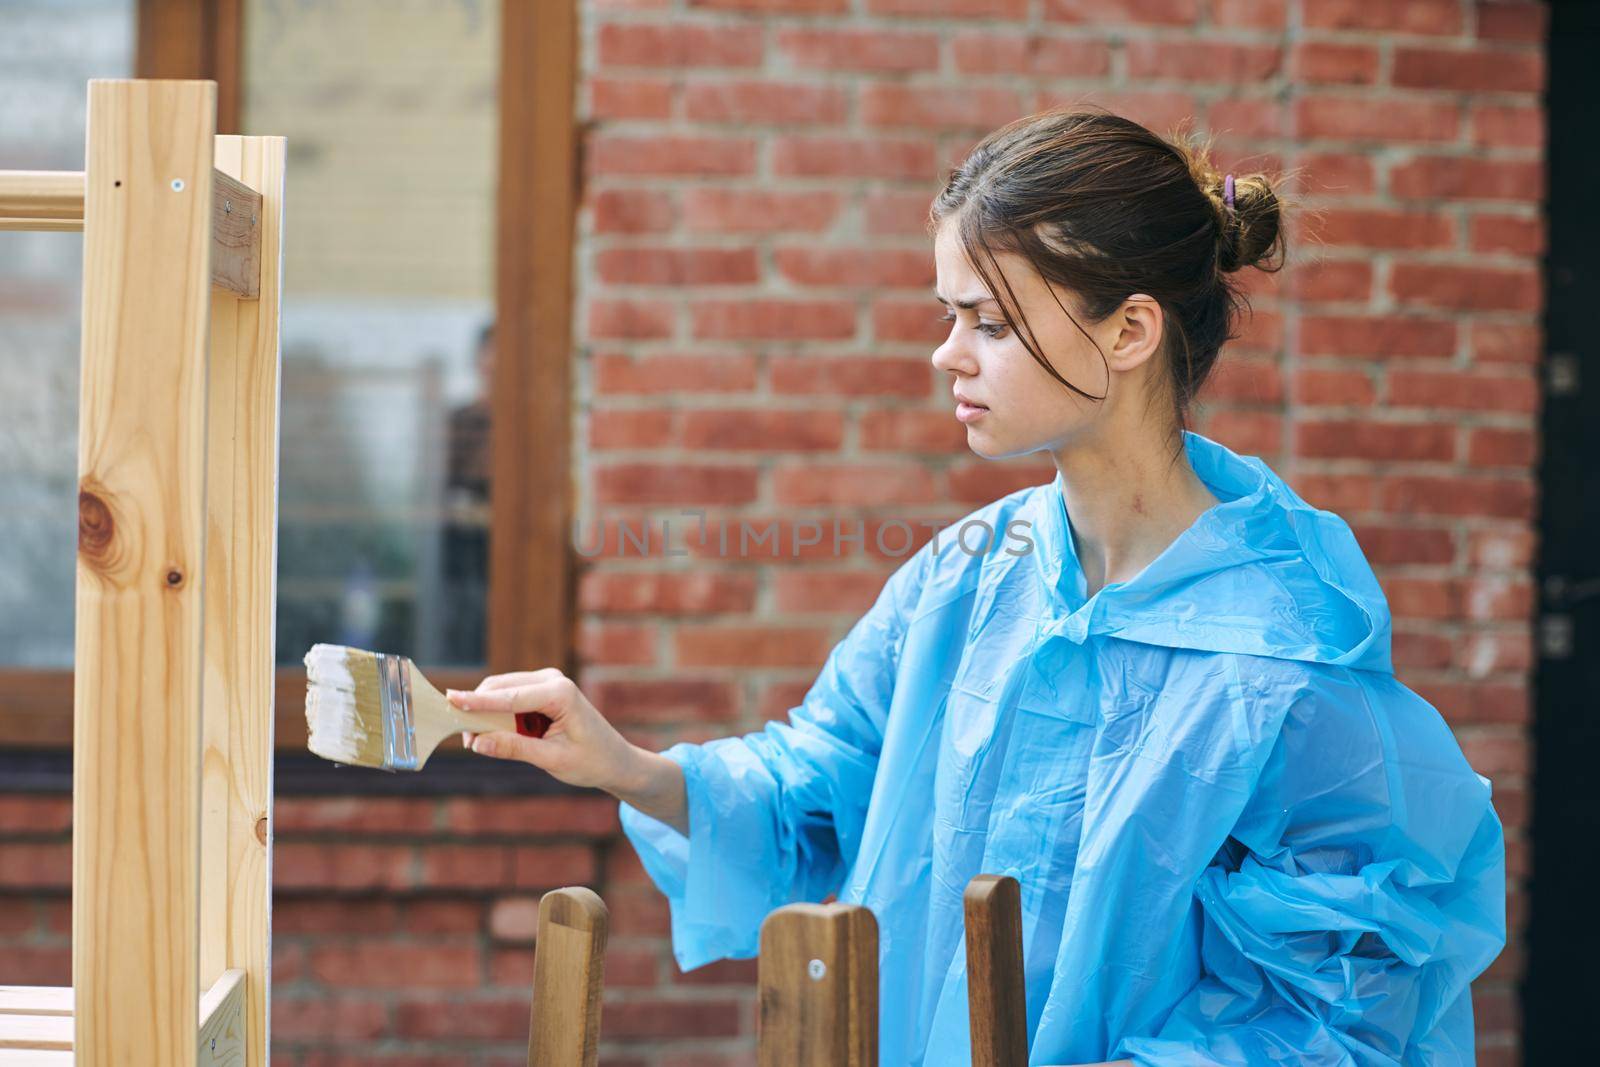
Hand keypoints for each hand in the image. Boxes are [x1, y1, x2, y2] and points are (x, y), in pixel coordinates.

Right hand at [447, 670, 640, 791]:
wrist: (615, 760)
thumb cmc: (590, 761)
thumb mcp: (552, 760)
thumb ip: (514, 749)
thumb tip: (478, 742)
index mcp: (560, 693)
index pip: (509, 697)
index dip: (477, 701)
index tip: (450, 700)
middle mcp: (552, 680)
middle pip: (499, 688)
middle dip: (478, 711)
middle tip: (466, 741)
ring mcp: (547, 682)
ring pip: (500, 692)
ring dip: (486, 714)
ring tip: (482, 743)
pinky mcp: (541, 690)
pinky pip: (509, 698)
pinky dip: (498, 715)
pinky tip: (500, 735)